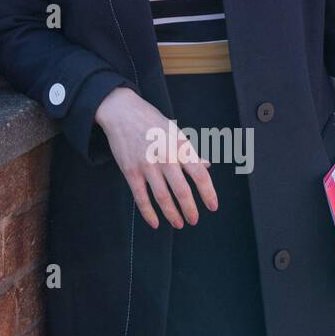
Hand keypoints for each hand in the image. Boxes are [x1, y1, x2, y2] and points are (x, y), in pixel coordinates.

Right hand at [94, 86, 218, 229]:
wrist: (122, 112)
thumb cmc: (151, 121)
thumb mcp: (175, 132)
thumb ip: (190, 151)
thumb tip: (206, 165)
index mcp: (180, 147)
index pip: (200, 175)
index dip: (208, 193)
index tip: (213, 206)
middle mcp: (166, 157)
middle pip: (182, 191)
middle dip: (190, 209)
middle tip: (194, 220)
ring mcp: (147, 165)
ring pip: (163, 197)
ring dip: (172, 214)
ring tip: (178, 223)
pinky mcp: (130, 171)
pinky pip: (141, 197)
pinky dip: (148, 212)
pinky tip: (155, 222)